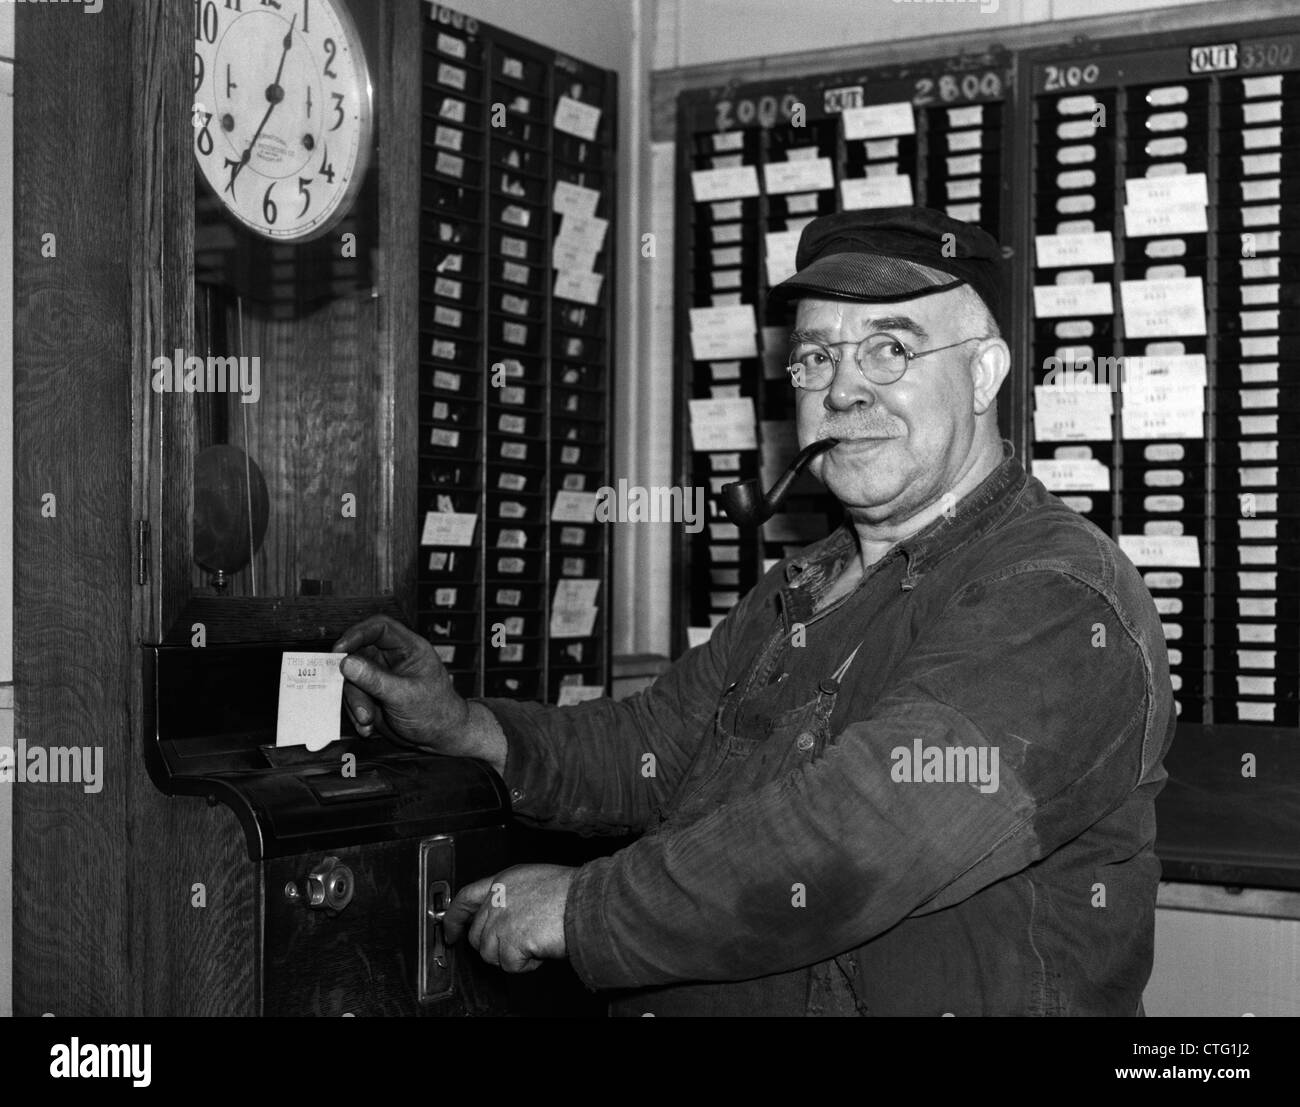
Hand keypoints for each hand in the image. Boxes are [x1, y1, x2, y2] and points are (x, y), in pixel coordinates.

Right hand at [332, 614, 470, 753]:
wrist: (441, 738)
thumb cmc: (436, 712)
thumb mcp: (405, 696)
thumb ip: (375, 679)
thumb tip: (346, 662)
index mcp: (409, 648)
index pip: (380, 628)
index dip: (357, 633)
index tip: (339, 649)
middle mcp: (392, 658)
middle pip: (358, 655)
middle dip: (353, 681)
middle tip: (357, 704)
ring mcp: (381, 677)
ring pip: (352, 679)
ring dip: (355, 702)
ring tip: (367, 721)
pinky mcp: (372, 695)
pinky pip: (353, 697)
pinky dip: (355, 713)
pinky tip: (367, 727)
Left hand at [442, 864, 576, 972]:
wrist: (586, 902)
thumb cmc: (571, 892)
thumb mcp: (535, 880)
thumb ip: (513, 895)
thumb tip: (506, 917)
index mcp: (503, 881)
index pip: (466, 898)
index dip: (454, 918)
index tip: (450, 932)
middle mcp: (497, 899)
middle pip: (476, 935)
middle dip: (493, 946)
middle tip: (516, 944)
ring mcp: (501, 921)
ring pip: (490, 954)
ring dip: (511, 955)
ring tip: (534, 942)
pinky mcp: (509, 941)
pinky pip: (509, 965)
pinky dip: (526, 964)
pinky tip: (540, 949)